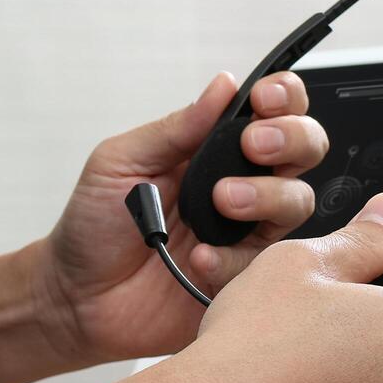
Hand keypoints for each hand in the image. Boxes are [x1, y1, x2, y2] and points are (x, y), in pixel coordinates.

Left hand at [35, 71, 328, 362]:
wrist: (77, 296)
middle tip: (253, 147)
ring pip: (296, 202)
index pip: (271, 111)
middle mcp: (240, 185)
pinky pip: (264, 263)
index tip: (263, 100)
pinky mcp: (242, 278)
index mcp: (212, 149)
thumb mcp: (120, 163)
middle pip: (304, 149)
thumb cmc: (94, 225)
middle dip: (291, 138)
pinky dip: (231, 258)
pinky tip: (197, 259)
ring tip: (222, 201)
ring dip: (267, 194)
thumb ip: (174, 129)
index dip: (283, 98)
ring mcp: (244, 233)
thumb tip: (223, 85)